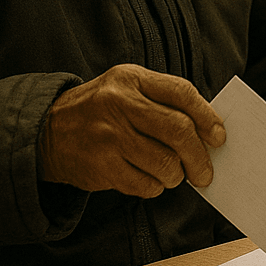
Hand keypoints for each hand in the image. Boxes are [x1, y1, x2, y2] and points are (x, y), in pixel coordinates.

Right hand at [38, 63, 225, 197]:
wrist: (46, 131)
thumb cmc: (99, 109)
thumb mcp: (126, 87)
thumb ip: (162, 100)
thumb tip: (207, 129)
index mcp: (131, 79)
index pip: (181, 93)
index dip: (207, 117)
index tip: (219, 137)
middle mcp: (119, 104)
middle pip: (178, 130)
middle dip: (199, 156)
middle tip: (205, 171)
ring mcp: (109, 136)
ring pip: (165, 162)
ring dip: (176, 174)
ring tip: (172, 173)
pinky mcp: (101, 166)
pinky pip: (145, 184)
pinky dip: (155, 186)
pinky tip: (150, 179)